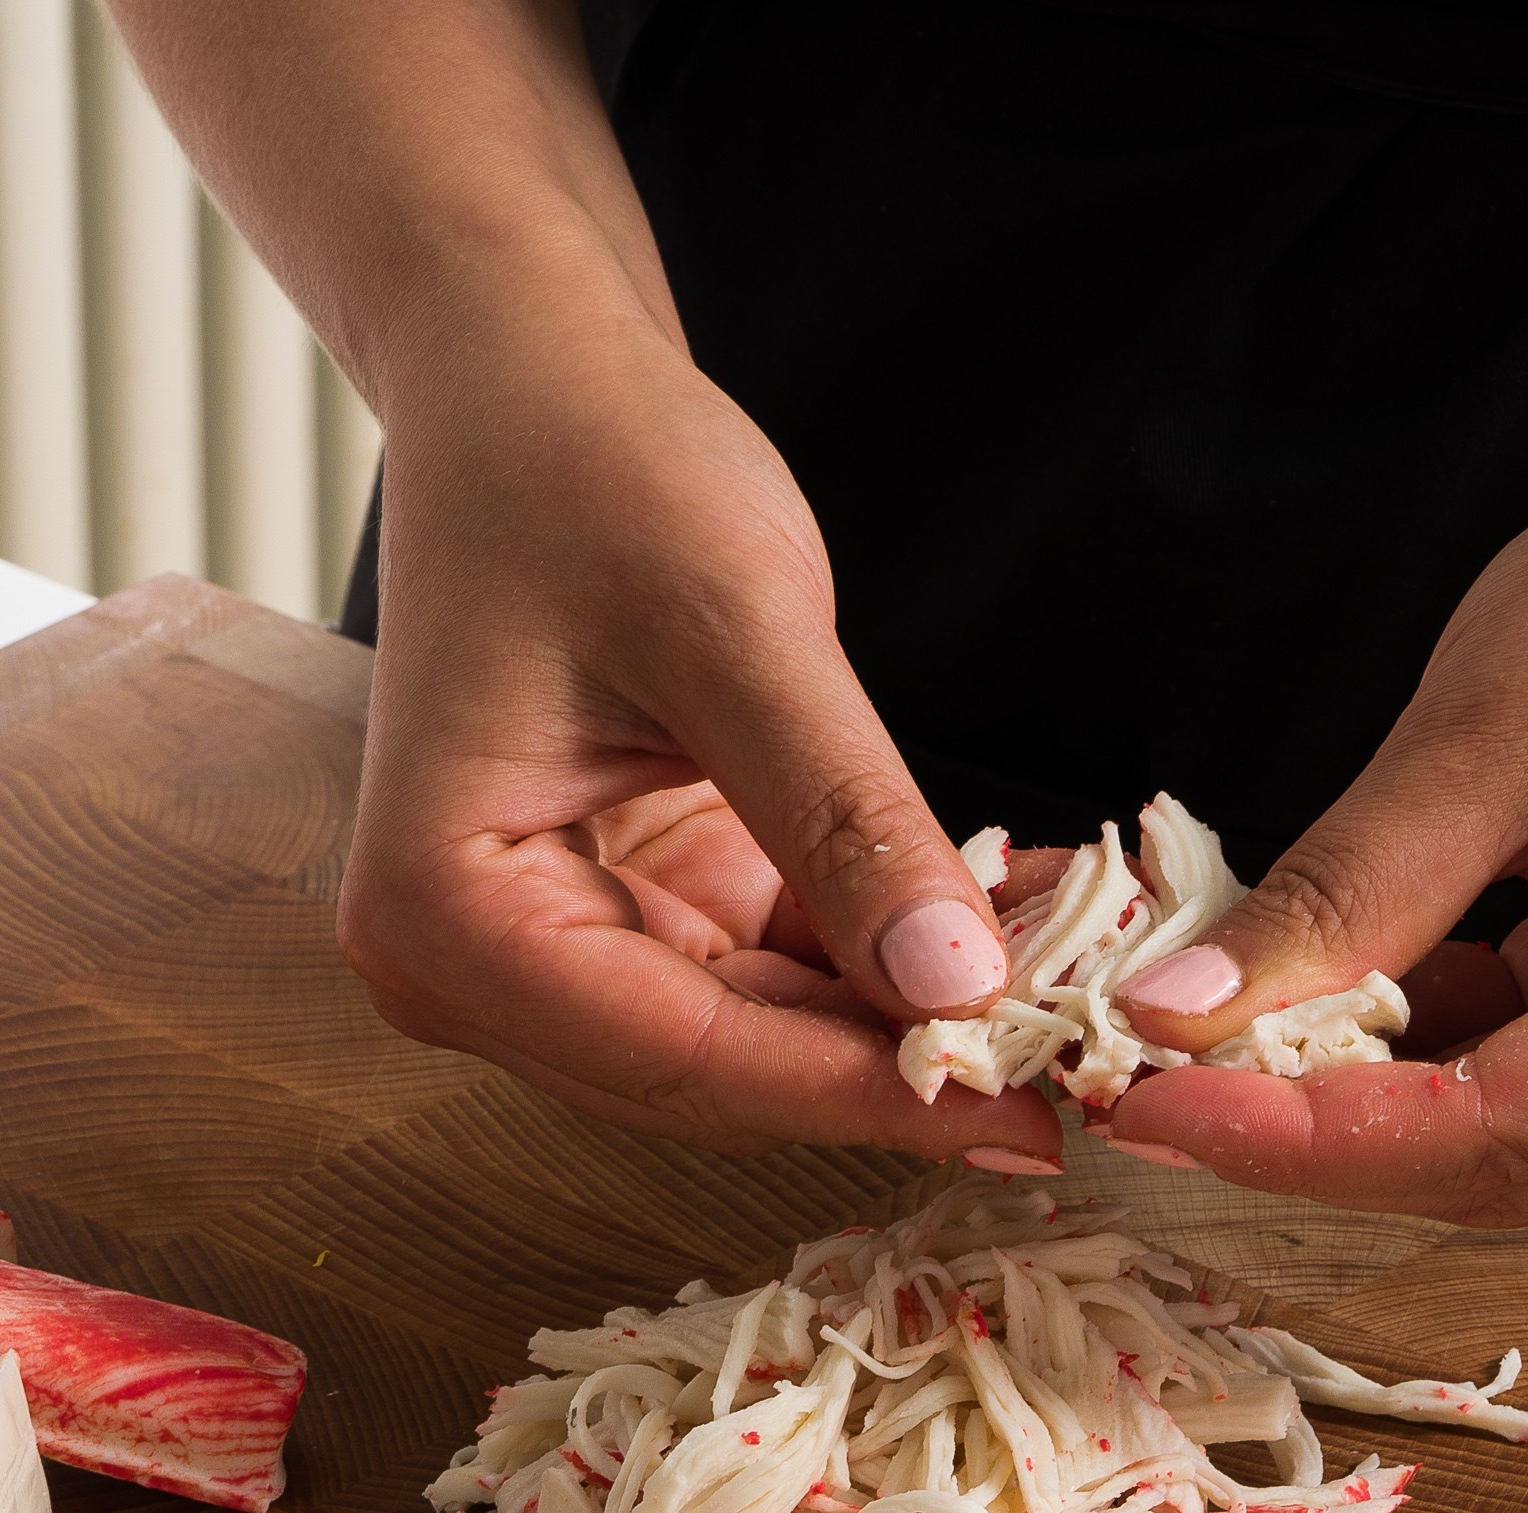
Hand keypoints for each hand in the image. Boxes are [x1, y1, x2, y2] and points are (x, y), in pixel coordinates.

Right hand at [334, 292, 1058, 1164]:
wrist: (531, 383)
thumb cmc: (587, 466)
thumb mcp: (732, 631)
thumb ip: (843, 817)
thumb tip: (958, 990)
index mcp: (442, 916)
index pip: (680, 1058)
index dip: (862, 1092)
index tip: (1030, 1114)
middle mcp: (471, 965)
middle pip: (720, 1074)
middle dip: (899, 1068)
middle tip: (1084, 1065)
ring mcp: (553, 948)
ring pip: (766, 1041)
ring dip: (912, 1021)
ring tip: (1077, 987)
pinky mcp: (636, 909)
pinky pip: (781, 974)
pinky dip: (893, 957)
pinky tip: (1021, 931)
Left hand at [1102, 361, 1527, 1222]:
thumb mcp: (1491, 732)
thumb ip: (1340, 902)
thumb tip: (1178, 1020)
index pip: (1495, 1134)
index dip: (1299, 1135)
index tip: (1140, 1103)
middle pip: (1506, 1168)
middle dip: (1316, 1126)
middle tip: (1138, 1078)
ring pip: (1518, 1148)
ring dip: (1366, 1097)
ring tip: (1213, 1029)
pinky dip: (1435, 1054)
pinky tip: (1338, 988)